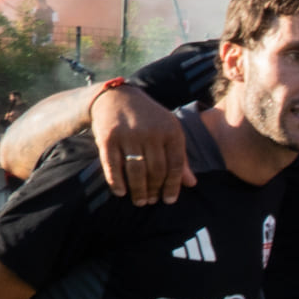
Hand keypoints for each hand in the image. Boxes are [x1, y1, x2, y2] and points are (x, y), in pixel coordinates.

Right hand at [87, 85, 191, 204]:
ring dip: (138, 190)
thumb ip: (180, 157)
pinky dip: (117, 182)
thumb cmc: (148, 119)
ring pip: (136, 170)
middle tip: (152, 201)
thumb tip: (191, 184)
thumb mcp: (169, 131)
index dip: (173, 185)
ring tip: (140, 201)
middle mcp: (151, 133)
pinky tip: (121, 192)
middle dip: (155, 189)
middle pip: (156, 170)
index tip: (169, 200)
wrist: (116, 97)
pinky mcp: (108, 138)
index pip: (175, 164)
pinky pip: (113, 165)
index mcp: (171, 131)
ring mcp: (129, 135)